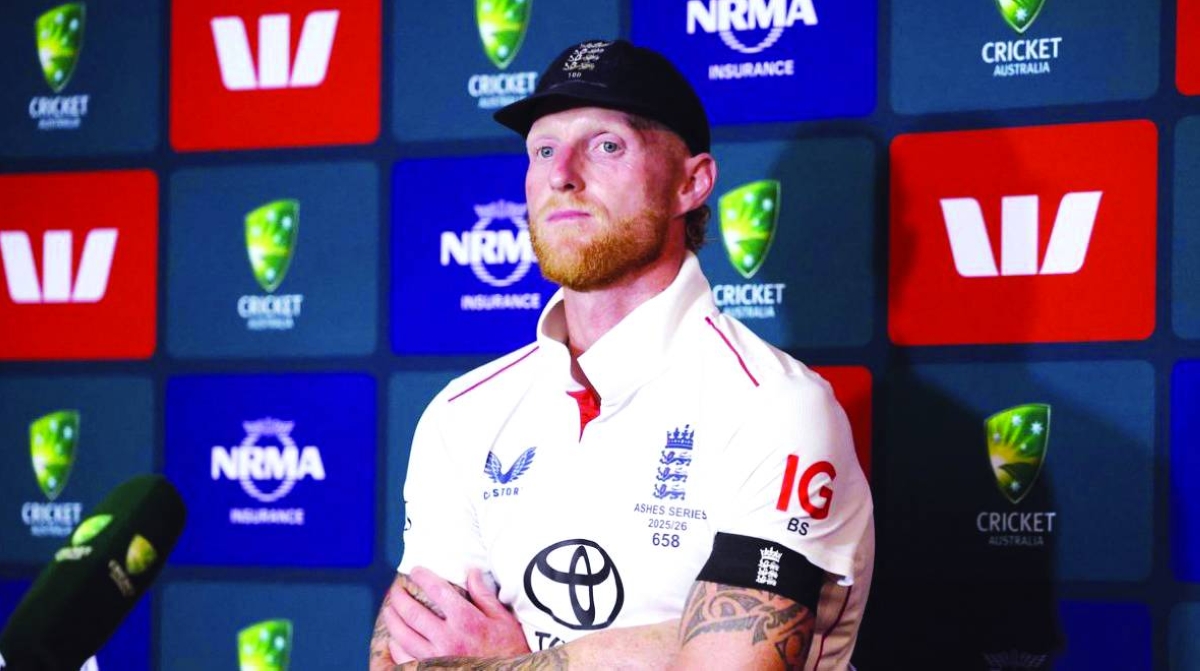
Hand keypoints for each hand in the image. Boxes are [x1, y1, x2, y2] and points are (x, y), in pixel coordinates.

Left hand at [383, 566, 530, 659]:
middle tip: (395, 589)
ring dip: (393, 620)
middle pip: (412, 613)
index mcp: (466, 621)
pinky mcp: (431, 670)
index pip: (437, 591)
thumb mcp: (503, 619)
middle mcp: (447, 638)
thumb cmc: (509, 648)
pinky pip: (405, 659)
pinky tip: (394, 639)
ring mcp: (437, 657)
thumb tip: (471, 571)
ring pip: (403, 636)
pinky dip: (396, 648)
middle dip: (400, 598)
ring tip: (390, 610)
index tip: (415, 570)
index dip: (422, 577)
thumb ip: (484, 595)